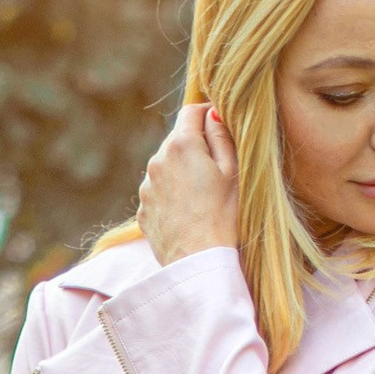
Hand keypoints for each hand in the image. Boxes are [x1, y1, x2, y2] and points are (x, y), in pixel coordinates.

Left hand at [136, 101, 239, 265]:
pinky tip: (188, 211)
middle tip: (216, 166)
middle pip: (177, 139)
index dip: (207, 113)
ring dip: (181, 170)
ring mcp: (146, 186)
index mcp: (182, 145)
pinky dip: (170, 193)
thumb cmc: (223, 216)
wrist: (197, 261)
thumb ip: (222, 137)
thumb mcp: (232, 172)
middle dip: (195, 145)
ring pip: (165, 166)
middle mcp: (157, 160)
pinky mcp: (142, 209)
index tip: (219, 122)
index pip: (191, 112)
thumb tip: (213, 114)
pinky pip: (158, 191)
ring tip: (201, 195)